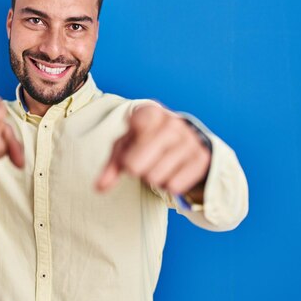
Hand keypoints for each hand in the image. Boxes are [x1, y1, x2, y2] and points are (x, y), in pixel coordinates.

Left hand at [96, 104, 210, 194]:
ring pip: (154, 178)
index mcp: (150, 113)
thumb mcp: (126, 148)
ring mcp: (188, 140)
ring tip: (158, 166)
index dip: (125, 149)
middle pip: (135, 166)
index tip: (132, 144)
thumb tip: (99, 187)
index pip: (134, 126)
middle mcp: (172, 123)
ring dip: (152, 179)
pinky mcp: (201, 158)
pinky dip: (168, 185)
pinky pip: (173, 186)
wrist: (185, 143)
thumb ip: (111, 166)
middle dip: (135, 170)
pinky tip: (172, 172)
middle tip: (141, 164)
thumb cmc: (146, 143)